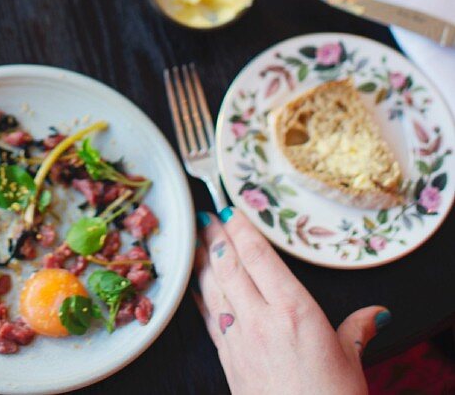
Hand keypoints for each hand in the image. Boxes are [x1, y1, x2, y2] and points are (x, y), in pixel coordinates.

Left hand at [194, 208, 388, 394]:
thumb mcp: (351, 361)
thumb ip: (357, 329)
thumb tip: (376, 314)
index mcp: (293, 310)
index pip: (259, 256)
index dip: (241, 228)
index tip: (230, 209)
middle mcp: (260, 320)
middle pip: (230, 266)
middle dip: (215, 237)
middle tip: (206, 214)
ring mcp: (240, 341)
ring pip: (213, 289)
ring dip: (203, 262)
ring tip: (195, 239)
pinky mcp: (228, 362)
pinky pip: (210, 319)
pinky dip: (200, 297)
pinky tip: (195, 286)